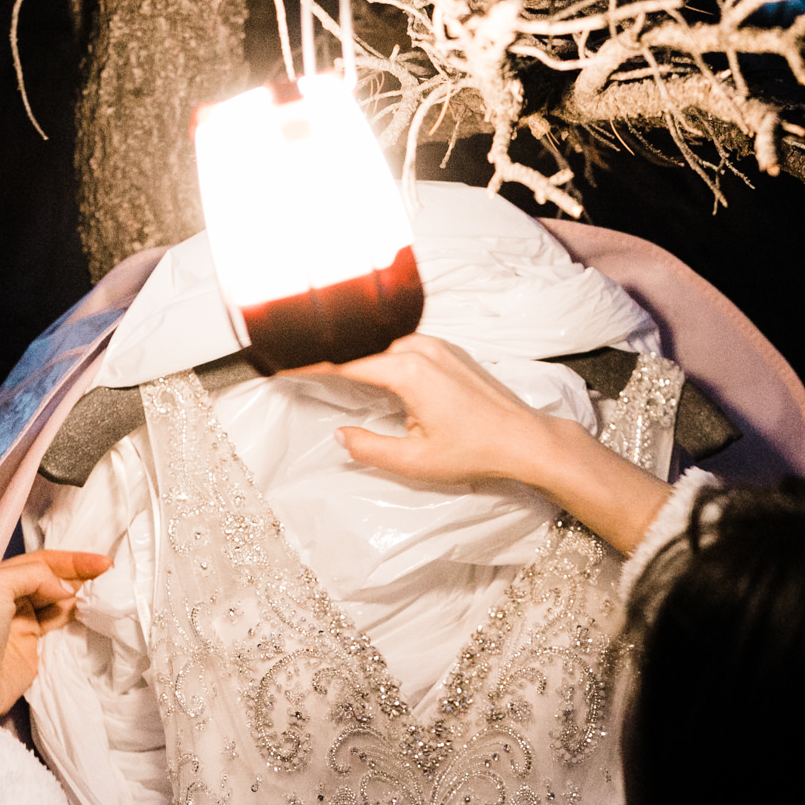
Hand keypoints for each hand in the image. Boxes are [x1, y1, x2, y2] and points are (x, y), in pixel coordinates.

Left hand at [0, 549, 111, 729]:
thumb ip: (35, 576)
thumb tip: (67, 590)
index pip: (40, 561)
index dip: (72, 560)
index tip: (102, 563)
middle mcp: (7, 595)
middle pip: (52, 578)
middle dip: (80, 574)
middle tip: (111, 575)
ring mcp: (20, 620)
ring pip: (58, 598)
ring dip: (81, 593)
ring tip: (106, 590)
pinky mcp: (31, 643)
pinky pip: (59, 621)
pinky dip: (77, 614)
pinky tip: (92, 610)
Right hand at [304, 333, 674, 554]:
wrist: (524, 438)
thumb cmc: (473, 452)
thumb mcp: (414, 462)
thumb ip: (369, 449)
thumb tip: (340, 436)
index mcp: (406, 370)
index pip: (344, 363)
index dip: (308, 365)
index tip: (280, 365)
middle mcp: (420, 348)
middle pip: (361, 344)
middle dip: (328, 351)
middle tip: (294, 357)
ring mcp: (437, 345)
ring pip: (382, 342)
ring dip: (356, 351)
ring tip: (325, 360)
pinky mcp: (449, 350)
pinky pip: (402, 344)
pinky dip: (379, 352)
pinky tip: (367, 364)